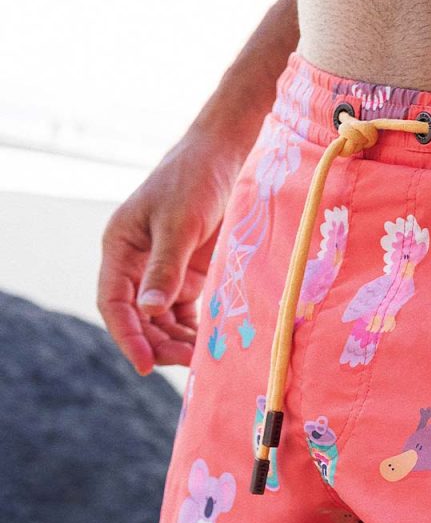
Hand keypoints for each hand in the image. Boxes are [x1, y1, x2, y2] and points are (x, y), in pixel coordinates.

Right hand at [97, 128, 244, 374]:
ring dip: (180, 342)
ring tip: (204, 357)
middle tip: (189, 361)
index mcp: (121, 250)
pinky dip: (198, 330)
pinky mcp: (192, 276)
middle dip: (160, 343)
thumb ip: (165, 268)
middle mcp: (138, 265)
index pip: (114, 304)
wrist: (224, 157)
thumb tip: (150, 311)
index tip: (146, 364)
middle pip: (140, 319)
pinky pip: (189, 313)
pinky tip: (214, 344)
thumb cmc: (194, 181)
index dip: (127, 337)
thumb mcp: (178, 224)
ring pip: (164, 321)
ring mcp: (165, 272)